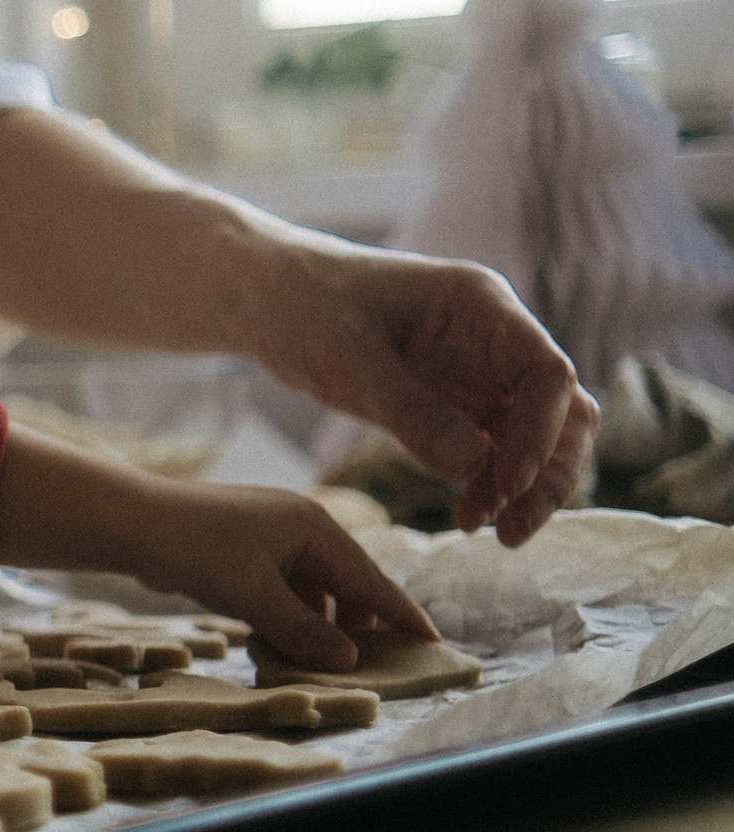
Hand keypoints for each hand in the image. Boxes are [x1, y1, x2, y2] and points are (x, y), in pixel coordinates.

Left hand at [126, 483, 437, 669]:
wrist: (132, 523)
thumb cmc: (195, 550)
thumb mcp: (253, 596)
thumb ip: (302, 630)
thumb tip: (348, 658)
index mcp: (313, 527)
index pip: (370, 578)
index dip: (401, 614)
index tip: (433, 642)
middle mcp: (299, 528)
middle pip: (344, 585)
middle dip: (355, 627)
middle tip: (372, 668)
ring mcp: (270, 539)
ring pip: (310, 593)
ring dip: (314, 628)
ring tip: (316, 666)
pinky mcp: (244, 553)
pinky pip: (280, 592)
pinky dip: (283, 620)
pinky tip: (274, 649)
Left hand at [240, 234, 597, 547]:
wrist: (269, 299)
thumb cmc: (306, 305)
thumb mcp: (347, 356)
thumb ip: (409, 410)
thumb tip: (475, 468)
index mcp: (480, 307)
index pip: (547, 372)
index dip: (540, 432)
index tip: (506, 483)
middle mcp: (494, 341)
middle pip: (561, 410)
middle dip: (549, 471)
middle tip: (514, 528)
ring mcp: (479, 374)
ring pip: (536, 437)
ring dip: (525, 487)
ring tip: (493, 533)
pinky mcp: (455, 406)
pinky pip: (493, 451)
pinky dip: (490, 485)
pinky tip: (469, 518)